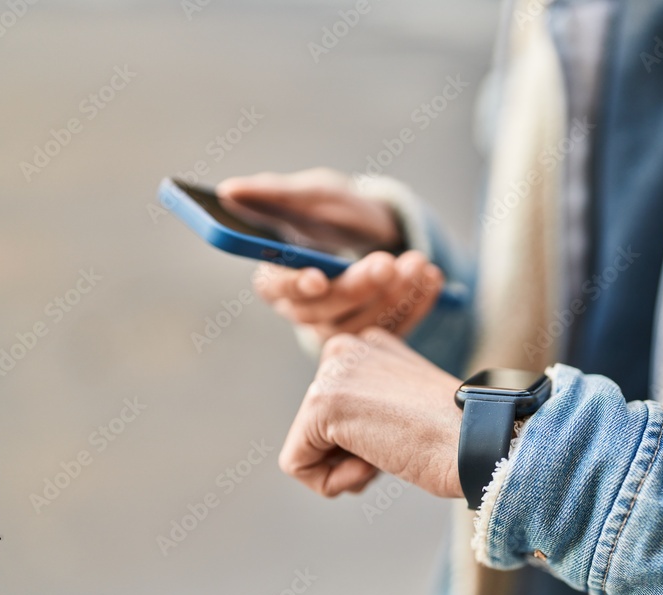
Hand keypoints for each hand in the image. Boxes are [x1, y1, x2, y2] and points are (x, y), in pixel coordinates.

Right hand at [217, 169, 444, 340]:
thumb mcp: (313, 195)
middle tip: (386, 261)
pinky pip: (396, 331)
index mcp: (279, 277)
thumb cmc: (336, 211)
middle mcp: (306, 310)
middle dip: (357, 287)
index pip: (276, 290)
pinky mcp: (375, 336)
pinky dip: (418, 304)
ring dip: (393, 296)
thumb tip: (229, 190)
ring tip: (417, 262)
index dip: (294, 286)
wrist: (380, 230)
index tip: (318, 277)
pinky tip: (433, 279)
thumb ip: (276, 195)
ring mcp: (341, 327)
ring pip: (362, 326)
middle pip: (324, 312)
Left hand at [279, 328, 463, 498]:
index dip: (366, 441)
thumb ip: (371, 406)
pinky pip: (297, 464)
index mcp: (370, 344)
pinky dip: (332, 482)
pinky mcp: (321, 401)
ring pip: (306, 446)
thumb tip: (337, 434)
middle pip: (316, 428)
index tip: (408, 433)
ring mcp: (333, 370)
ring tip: (390, 449)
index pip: (335, 412)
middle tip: (399, 443)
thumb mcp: (406, 408)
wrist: (478, 444)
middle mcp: (348, 346)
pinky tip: (373, 464)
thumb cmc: (455, 437)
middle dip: (352, 453)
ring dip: (348, 467)